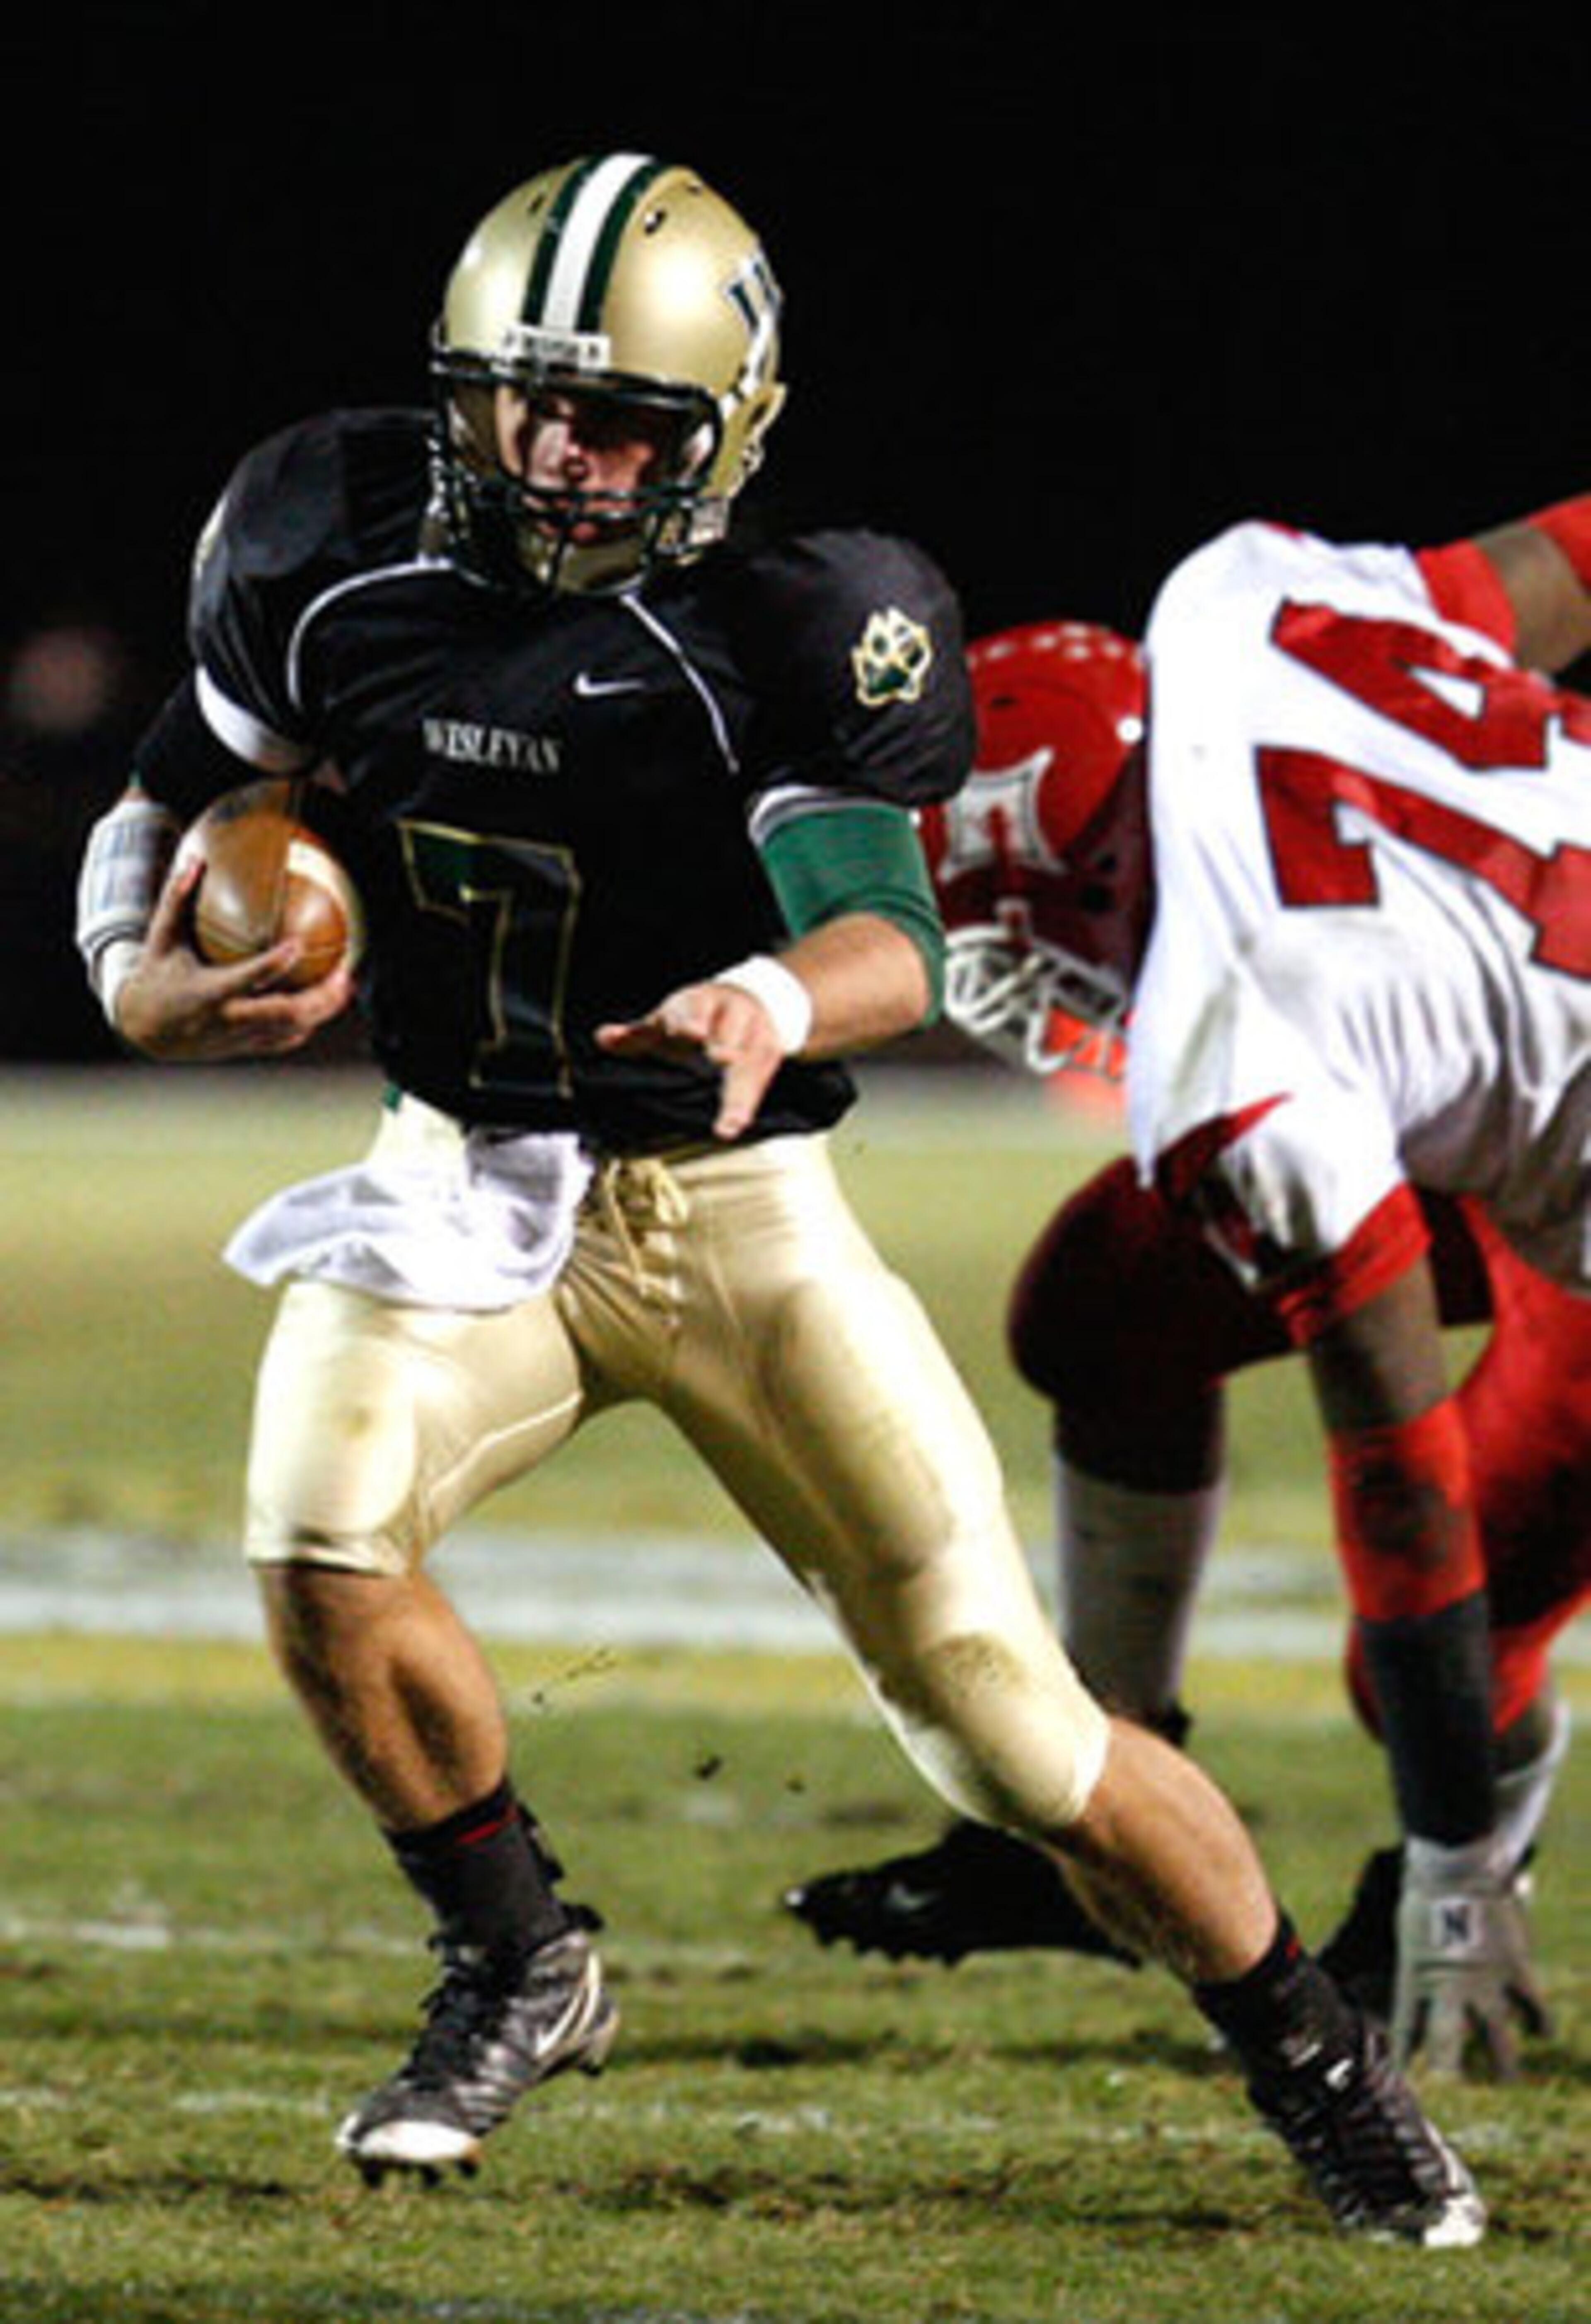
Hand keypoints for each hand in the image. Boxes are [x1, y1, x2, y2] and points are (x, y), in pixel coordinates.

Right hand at [115, 851, 355, 1061]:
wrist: (144, 1031)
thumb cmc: (155, 977)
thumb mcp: (160, 939)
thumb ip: (177, 900)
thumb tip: (196, 860)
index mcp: (208, 993)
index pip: (248, 978)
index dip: (276, 963)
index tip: (300, 943)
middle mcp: (228, 1020)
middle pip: (286, 1015)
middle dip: (321, 997)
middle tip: (343, 972)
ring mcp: (240, 1039)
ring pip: (292, 1031)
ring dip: (324, 1009)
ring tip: (344, 983)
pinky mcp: (246, 1047)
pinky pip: (286, 1040)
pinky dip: (308, 1022)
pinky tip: (324, 1002)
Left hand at [596, 978, 785, 1138]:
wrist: (749, 1001)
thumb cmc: (696, 1017)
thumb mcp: (665, 1022)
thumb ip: (636, 1035)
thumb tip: (602, 1038)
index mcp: (698, 1002)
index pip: (693, 1010)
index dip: (691, 1021)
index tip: (691, 1033)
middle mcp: (731, 1012)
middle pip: (728, 1032)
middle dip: (725, 1045)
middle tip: (722, 1058)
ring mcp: (754, 1031)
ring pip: (749, 1061)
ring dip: (740, 1093)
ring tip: (731, 1121)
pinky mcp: (769, 1052)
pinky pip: (759, 1081)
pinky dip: (747, 1104)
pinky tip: (736, 1126)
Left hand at [1393, 1839, 1549, 2078]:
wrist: (1455, 1865)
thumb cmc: (1424, 1891)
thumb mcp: (1412, 1933)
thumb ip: (1422, 1963)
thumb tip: (1427, 1980)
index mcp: (1415, 1977)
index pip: (1406, 2027)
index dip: (1405, 2053)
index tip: (1403, 2075)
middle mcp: (1448, 1987)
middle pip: (1447, 2042)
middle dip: (1450, 2067)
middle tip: (1454, 2083)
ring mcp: (1483, 1981)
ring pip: (1497, 2036)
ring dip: (1502, 2061)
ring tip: (1504, 2079)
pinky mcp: (1514, 1968)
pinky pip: (1532, 2006)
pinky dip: (1539, 2021)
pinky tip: (1542, 2034)